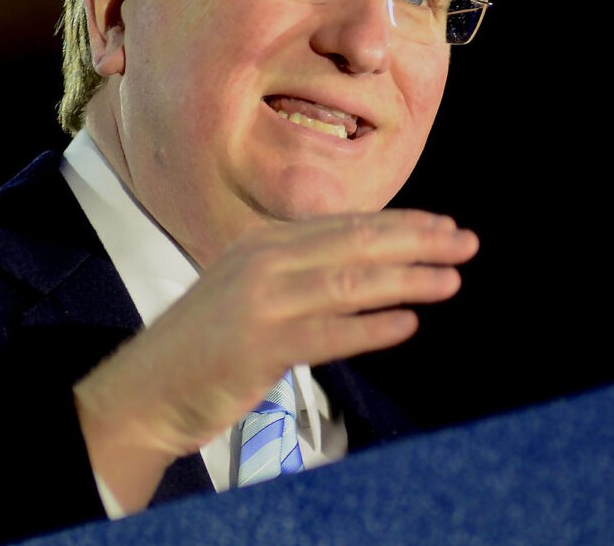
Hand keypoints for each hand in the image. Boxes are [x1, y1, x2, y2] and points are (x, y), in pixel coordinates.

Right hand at [72, 208, 476, 512]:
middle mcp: (263, 262)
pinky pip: (327, 335)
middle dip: (417, 242)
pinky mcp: (259, 348)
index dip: (401, 224)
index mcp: (264, 243)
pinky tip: (407, 324)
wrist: (147, 389)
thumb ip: (298, 271)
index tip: (444, 225)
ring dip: (407, 280)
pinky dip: (370, 329)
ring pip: (349, 283)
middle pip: (355, 245)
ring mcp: (260, 303)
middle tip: (466, 242)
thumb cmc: (205, 344)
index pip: (345, 227)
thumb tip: (363, 263)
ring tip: (451, 280)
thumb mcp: (248, 288)